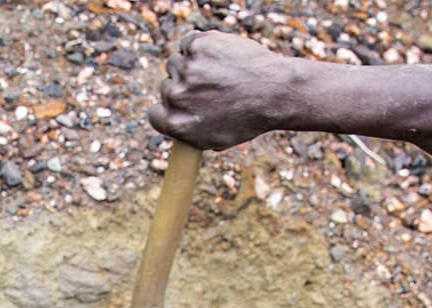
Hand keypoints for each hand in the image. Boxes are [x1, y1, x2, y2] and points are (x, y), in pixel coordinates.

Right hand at [149, 32, 296, 149]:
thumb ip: (187, 133)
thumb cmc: (249, 118)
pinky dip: (202, 46)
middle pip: (167, 86)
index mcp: (176, 124)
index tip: (184, 105)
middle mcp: (176, 96)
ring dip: (193, 65)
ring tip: (219, 73)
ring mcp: (187, 68)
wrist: (276, 92)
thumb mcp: (214, 140)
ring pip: (176, 62)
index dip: (170, 109)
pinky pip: (190, 42)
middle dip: (185, 87)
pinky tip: (220, 56)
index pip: (155, 114)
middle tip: (212, 88)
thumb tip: (172, 126)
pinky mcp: (199, 45)